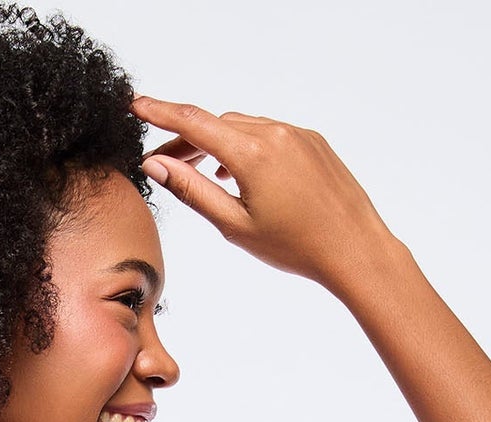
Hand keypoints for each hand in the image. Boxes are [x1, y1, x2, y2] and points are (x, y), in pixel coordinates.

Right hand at [130, 95, 399, 290]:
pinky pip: (269, 133)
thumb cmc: (296, 246)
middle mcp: (275, 133)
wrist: (354, 247)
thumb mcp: (234, 225)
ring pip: (243, 127)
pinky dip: (246, 146)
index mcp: (252, 153)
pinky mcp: (312, 140)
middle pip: (216, 124)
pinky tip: (239, 173)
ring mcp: (296, 133)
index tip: (136, 105)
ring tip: (200, 171)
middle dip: (186, 139)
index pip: (194, 122)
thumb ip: (192, 190)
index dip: (160, 112)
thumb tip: (156, 164)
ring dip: (216, 143)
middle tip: (161, 161)